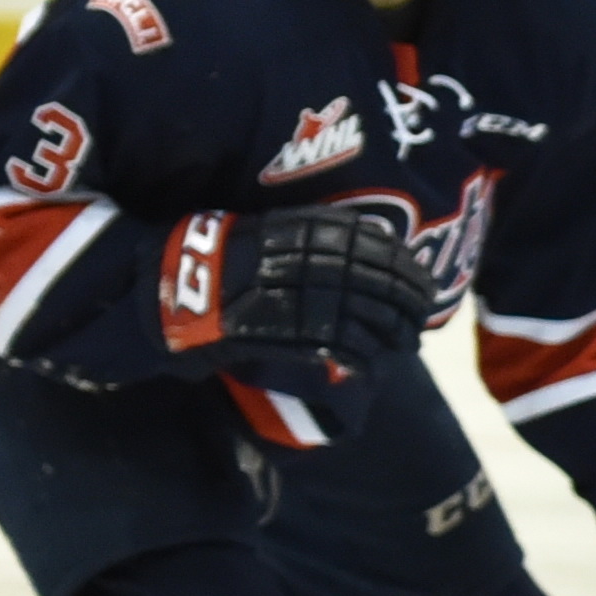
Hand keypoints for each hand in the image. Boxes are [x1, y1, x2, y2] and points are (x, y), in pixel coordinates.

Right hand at [193, 204, 434, 385]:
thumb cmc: (219, 260)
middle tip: (421, 317)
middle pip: (380, 279)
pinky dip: (362, 358)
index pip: (374, 242)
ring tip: (407, 343)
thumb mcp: (269, 231)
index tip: (421, 278)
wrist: (174, 290)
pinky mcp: (291, 333)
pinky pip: (340, 346)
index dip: (404, 264)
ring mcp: (302, 296)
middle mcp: (309, 258)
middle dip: (408, 301)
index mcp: (305, 227)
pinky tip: (371, 368)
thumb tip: (368, 240)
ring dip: (394, 332)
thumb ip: (313, 235)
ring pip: (369, 314)